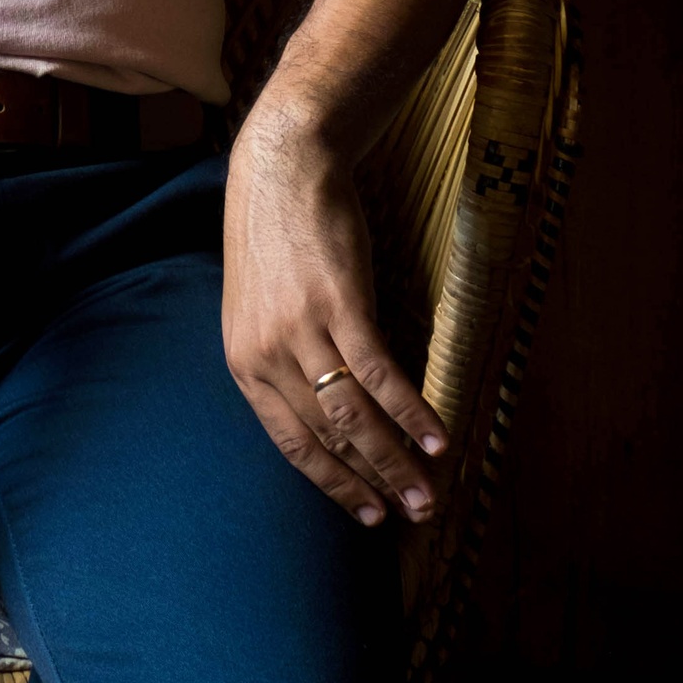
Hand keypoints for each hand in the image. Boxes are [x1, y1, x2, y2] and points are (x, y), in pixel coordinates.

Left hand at [222, 100, 447, 526]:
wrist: (283, 166)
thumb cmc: (277, 236)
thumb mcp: (261, 308)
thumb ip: (286, 361)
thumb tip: (329, 413)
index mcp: (244, 363)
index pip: (291, 445)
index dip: (333, 485)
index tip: (368, 514)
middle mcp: (267, 355)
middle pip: (329, 439)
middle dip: (375, 484)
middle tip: (412, 516)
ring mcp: (303, 330)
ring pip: (355, 417)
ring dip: (398, 462)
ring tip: (431, 493)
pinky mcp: (340, 304)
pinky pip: (380, 374)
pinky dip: (412, 412)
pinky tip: (438, 439)